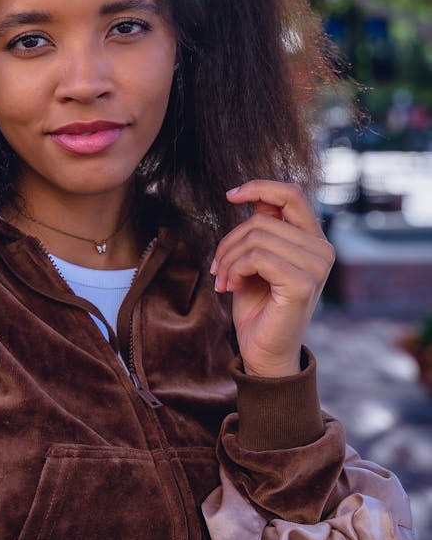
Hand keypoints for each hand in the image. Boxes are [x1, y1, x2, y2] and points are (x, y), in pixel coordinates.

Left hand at [210, 181, 334, 377]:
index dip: (259, 187)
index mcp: (313, 240)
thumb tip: (254, 196)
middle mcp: (322, 249)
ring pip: (256, 237)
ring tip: (224, 280)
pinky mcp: (303, 283)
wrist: (263, 352)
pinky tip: (231, 287)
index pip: (292, 194)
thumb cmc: (259, 306)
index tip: (230, 195)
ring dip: (228, 258)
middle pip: (262, 219)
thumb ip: (262, 229)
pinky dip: (235, 269)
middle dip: (230, 241)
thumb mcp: (256, 260)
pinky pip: (257, 257)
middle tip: (218, 268)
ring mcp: (316, 266)